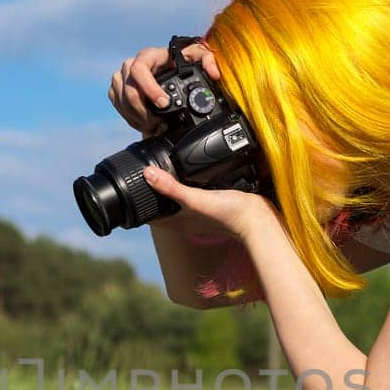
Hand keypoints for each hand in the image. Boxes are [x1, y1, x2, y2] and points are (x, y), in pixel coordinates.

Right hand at [108, 41, 220, 134]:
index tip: (163, 104)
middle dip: (142, 110)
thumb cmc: (183, 63)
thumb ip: (208, 60)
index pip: (140, 68)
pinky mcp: (117, 88)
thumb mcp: (199, 58)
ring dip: (136, 116)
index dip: (149, 88)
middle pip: (128, 88)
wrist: (170, 72)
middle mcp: (132, 64)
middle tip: (157, 123)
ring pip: (121, 98)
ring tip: (152, 125)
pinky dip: (129, 116)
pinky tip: (143, 122)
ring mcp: (123, 76)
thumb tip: (213, 73)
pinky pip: (117, 103)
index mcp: (150, 56)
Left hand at [142, 165, 276, 243]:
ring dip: (169, 186)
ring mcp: (199, 211)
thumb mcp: (195, 199)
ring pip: (176, 198)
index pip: (149, 213)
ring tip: (161, 168)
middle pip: (161, 204)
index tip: (131, 184)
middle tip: (143, 171)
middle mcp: (186, 217)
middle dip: (152, 190)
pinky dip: (187, 183)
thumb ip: (172, 188)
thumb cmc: (228, 214)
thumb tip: (147, 174)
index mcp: (177, 220)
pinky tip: (190, 171)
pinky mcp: (211, 202)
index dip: (139, 200)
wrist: (258, 218)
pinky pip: (193, 192)